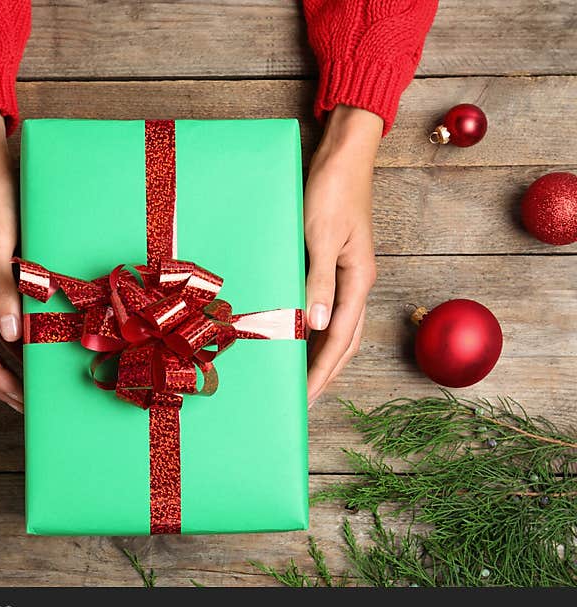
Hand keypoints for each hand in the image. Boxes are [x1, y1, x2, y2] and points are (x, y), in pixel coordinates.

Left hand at [304, 105, 381, 405]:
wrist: (343, 155)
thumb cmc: (331, 190)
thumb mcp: (320, 236)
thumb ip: (319, 281)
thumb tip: (315, 326)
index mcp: (357, 280)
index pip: (338, 340)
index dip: (321, 372)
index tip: (303, 399)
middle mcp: (356, 282)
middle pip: (343, 341)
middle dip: (324, 373)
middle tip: (302, 402)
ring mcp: (347, 274)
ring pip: (337, 327)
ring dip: (321, 355)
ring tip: (301, 379)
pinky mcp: (334, 263)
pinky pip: (326, 307)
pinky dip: (314, 330)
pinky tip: (299, 337)